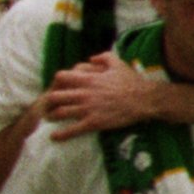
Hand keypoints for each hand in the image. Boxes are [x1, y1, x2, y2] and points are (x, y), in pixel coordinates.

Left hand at [40, 56, 164, 141]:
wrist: (144, 99)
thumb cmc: (131, 81)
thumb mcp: (117, 63)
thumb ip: (102, 57)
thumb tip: (90, 58)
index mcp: (88, 79)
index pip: (60, 77)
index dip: (56, 82)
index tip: (58, 87)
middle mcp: (84, 93)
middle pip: (54, 96)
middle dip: (49, 101)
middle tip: (49, 105)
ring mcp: (88, 109)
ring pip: (60, 113)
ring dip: (52, 116)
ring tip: (50, 119)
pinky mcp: (94, 123)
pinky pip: (72, 130)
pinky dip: (61, 134)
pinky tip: (54, 137)